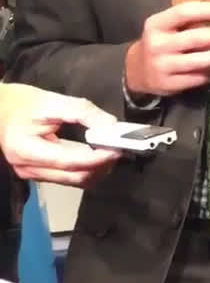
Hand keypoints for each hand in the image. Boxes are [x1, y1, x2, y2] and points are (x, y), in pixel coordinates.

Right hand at [0, 83, 121, 186]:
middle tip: (118, 147)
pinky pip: (70, 178)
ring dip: (97, 169)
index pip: (70, 161)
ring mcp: (33, 174)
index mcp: (26, 150)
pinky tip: (96, 155)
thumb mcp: (50, 101)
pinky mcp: (40, 174)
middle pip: (76, 177)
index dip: (98, 157)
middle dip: (102, 165)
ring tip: (109, 150)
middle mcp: (29, 168)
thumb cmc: (18, 103)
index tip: (118, 147)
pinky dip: (87, 168)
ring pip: (76, 181)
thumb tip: (111, 125)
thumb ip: (82, 111)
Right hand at [125, 1, 209, 96]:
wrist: (137, 70)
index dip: (206, 10)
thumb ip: (185, 22)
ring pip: (199, 61)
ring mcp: (163, 66)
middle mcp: (158, 45)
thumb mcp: (163, 27)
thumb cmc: (160, 43)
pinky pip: (198, 78)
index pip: (183, 13)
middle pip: (196, 38)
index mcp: (156, 25)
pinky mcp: (170, 84)